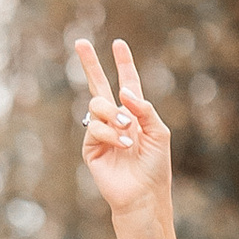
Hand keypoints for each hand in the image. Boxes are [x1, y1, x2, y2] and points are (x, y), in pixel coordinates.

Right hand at [76, 37, 180, 238]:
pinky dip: (110, 134)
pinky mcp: (91, 147)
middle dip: (90, 64)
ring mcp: (101, 132)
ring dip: (113, 114)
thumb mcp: (158, 133)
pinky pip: (95, 127)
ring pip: (97, 104)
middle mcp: (116, 120)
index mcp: (134, 115)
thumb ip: (145, 109)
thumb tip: (124, 92)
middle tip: (80, 42)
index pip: (127, 84)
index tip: (119, 44)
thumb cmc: (155, 168)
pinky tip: (123, 146)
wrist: (143, 196)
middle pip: (99, 85)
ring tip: (128, 130)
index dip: (123, 64)